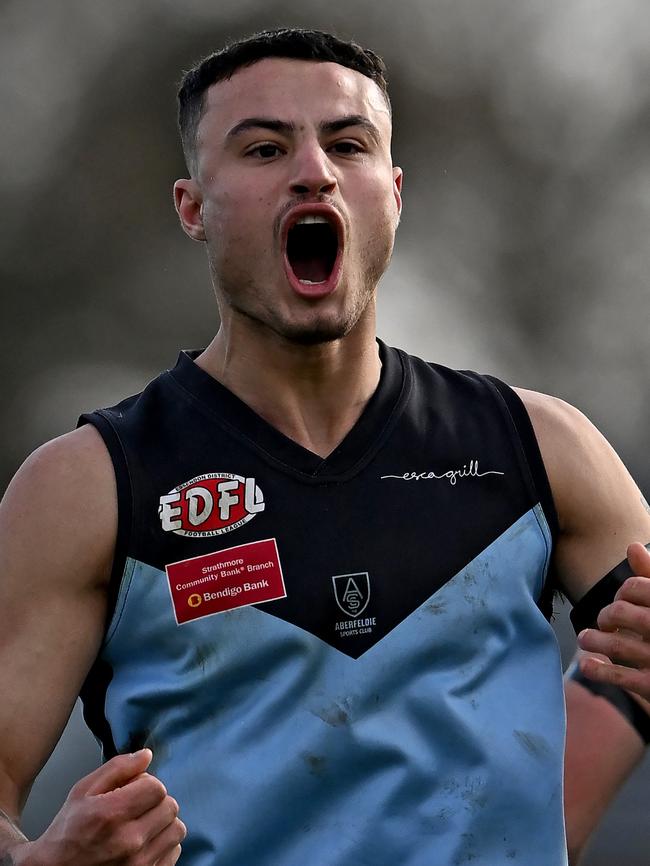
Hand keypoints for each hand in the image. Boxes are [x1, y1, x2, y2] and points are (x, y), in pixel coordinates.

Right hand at [11, 749, 185, 865]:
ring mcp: (140, 864)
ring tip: (142, 825)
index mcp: (112, 814)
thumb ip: (117, 768)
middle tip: (137, 807)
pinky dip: (163, 844)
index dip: (146, 784)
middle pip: (170, 807)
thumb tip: (147, 755)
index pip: (157, 788)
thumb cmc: (67, 832)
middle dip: (155, 802)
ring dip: (163, 822)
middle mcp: (129, 840)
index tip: (134, 790)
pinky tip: (144, 843)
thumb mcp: (82, 791)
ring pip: (176, 829)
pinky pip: (174, 851)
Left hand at [577, 542, 649, 702]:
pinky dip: (597, 670)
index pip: (634, 587)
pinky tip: (586, 664)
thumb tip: (632, 546)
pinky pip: (619, 677)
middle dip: (606, 615)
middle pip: (620, 612)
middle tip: (605, 620)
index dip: (623, 591)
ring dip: (593, 640)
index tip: (622, 598)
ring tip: (586, 638)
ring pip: (615, 644)